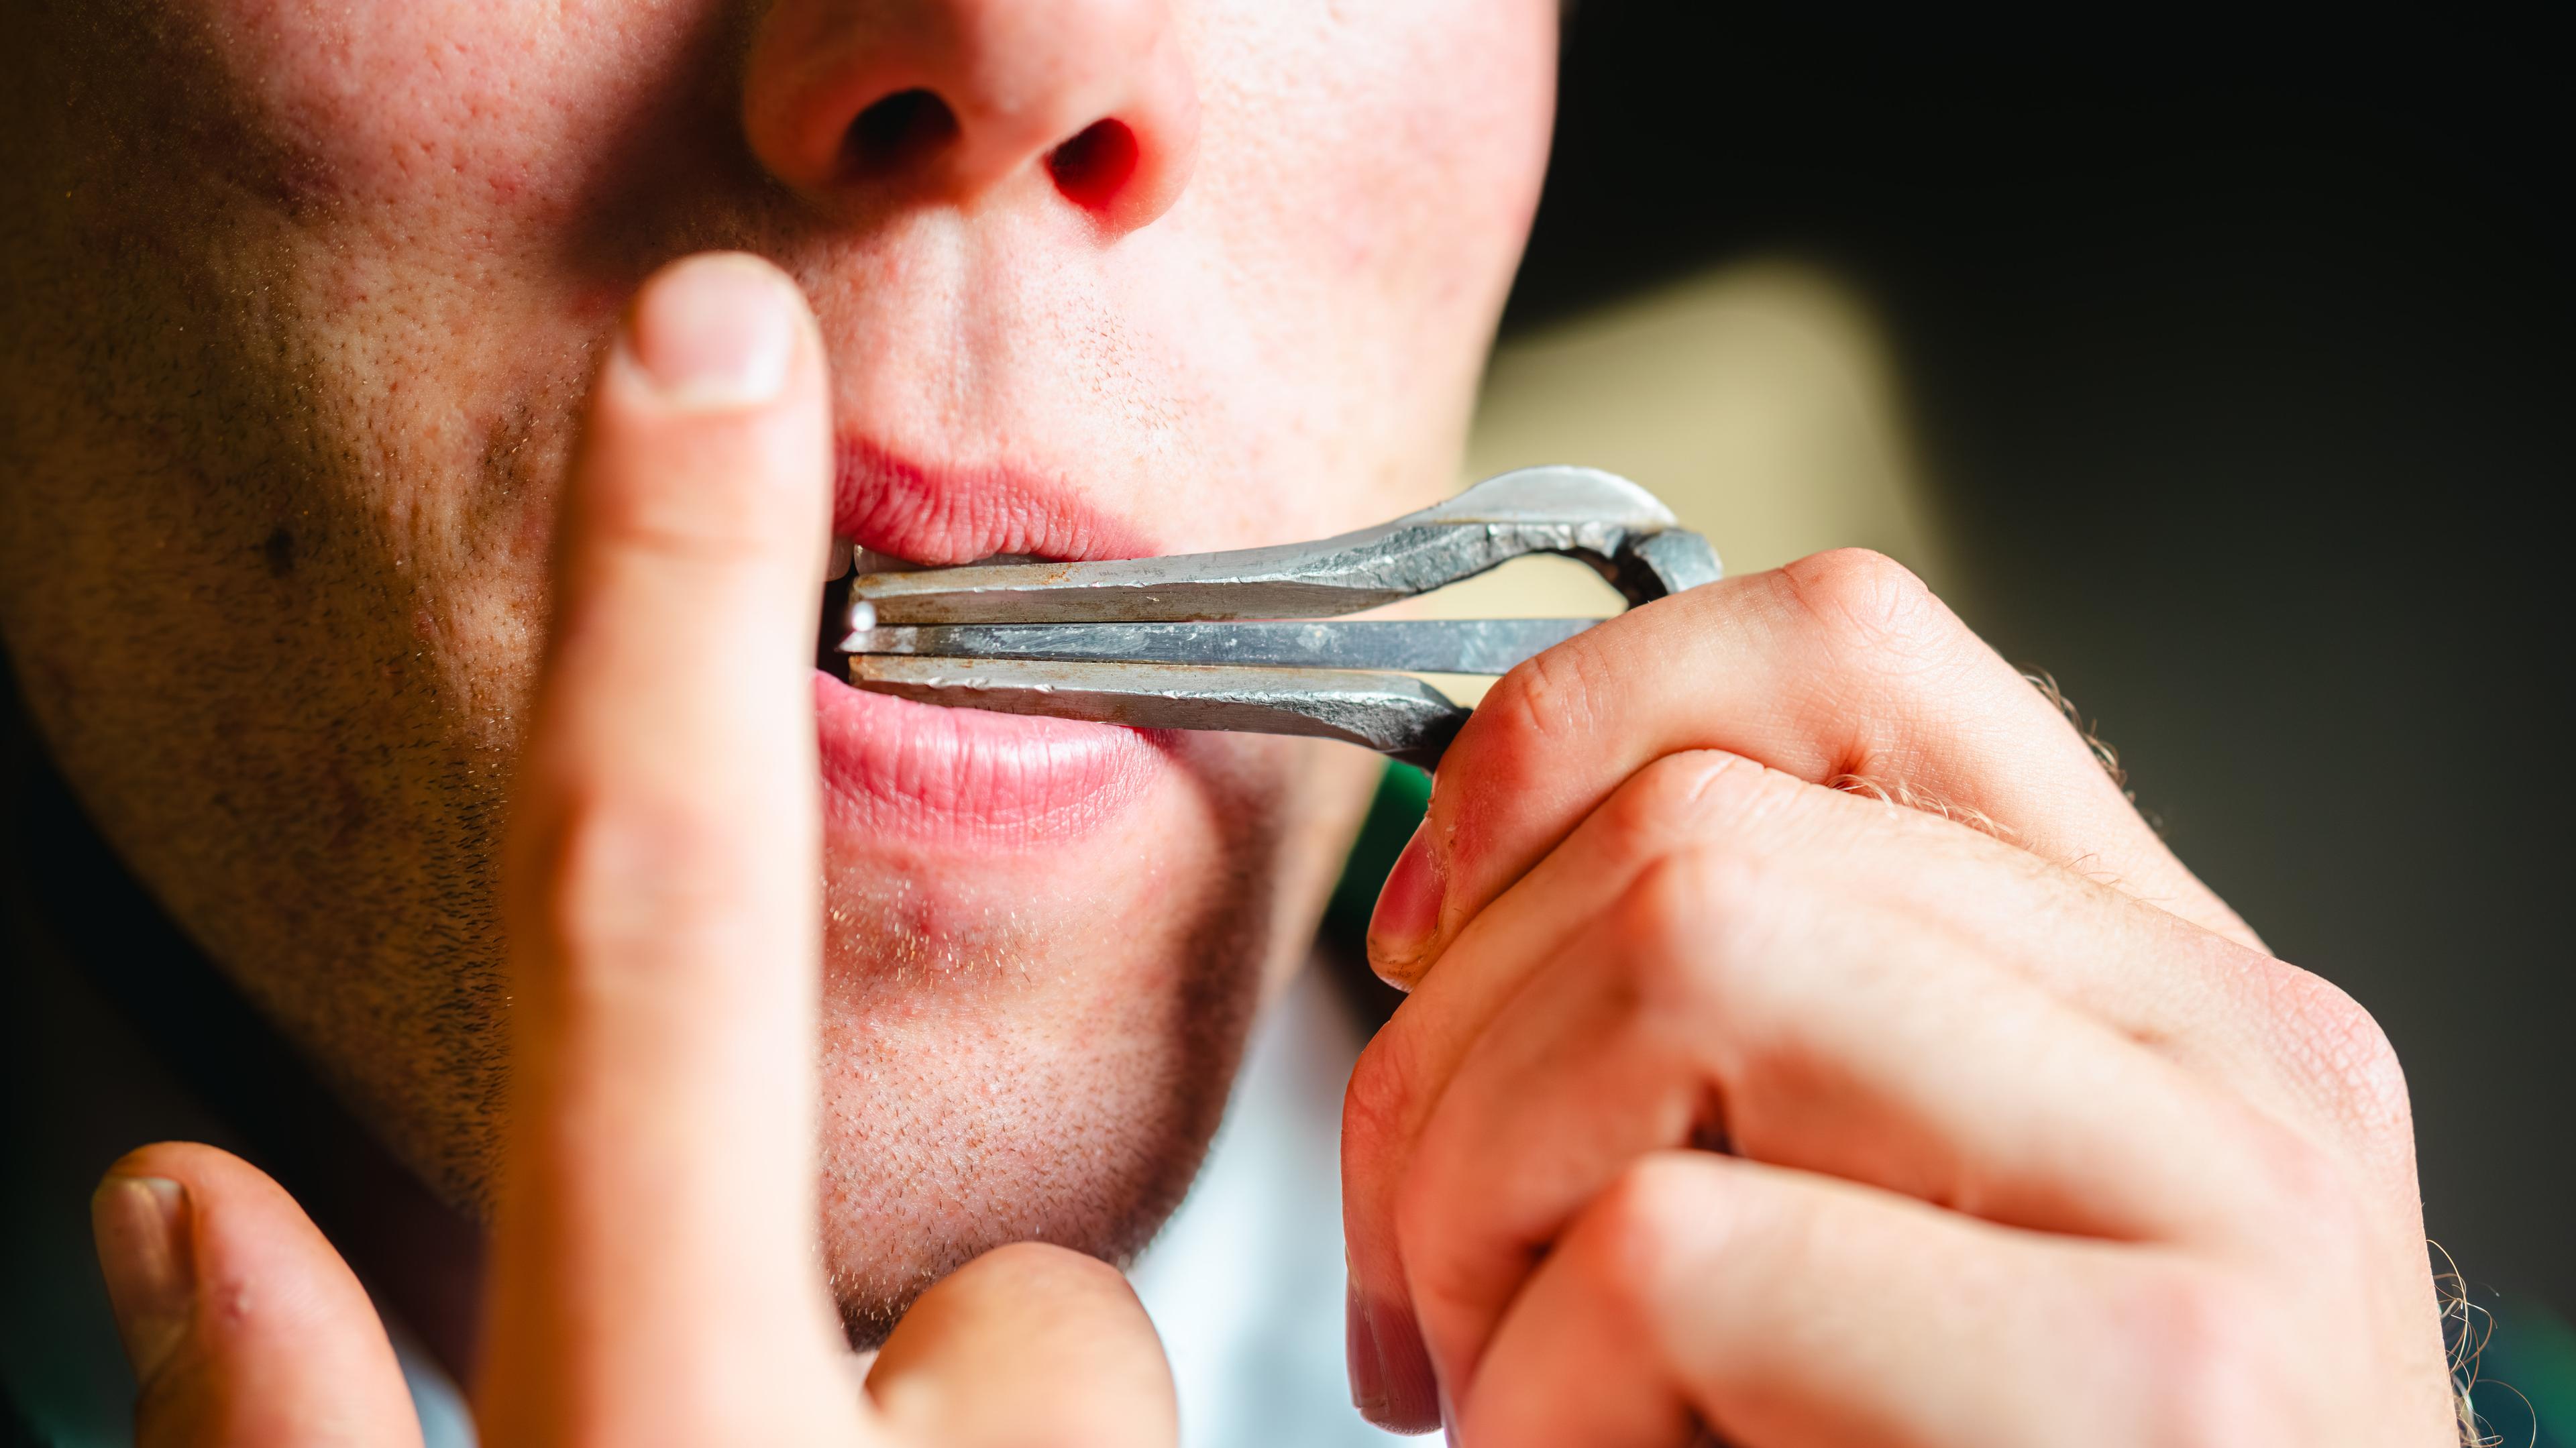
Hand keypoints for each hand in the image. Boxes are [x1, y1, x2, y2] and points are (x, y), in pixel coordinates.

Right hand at [87, 254, 1176, 1447]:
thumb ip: (300, 1440)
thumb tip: (185, 1217)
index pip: (646, 940)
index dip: (665, 617)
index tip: (708, 362)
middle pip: (981, 1240)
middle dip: (924, 1301)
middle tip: (816, 1426)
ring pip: (1048, 1350)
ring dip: (949, 1422)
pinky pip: (1108, 1437)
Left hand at [1341, 551, 2454, 1444]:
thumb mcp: (1876, 1233)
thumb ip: (1759, 1049)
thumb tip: (1461, 916)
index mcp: (2147, 985)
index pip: (1844, 656)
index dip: (1565, 733)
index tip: (1426, 927)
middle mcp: (2228, 1053)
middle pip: (1693, 834)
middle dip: (1442, 1056)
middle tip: (1419, 1270)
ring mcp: (2227, 1206)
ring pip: (1680, 965)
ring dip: (1478, 1198)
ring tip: (1491, 1377)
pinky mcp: (2166, 1389)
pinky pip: (1681, 1257)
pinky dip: (1539, 1398)